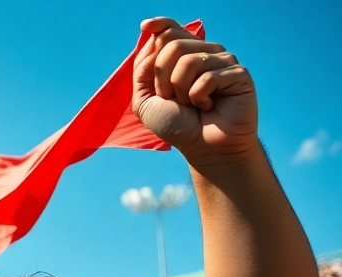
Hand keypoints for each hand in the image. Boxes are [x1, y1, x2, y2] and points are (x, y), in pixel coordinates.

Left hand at [132, 18, 256, 162]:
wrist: (203, 148)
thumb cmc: (178, 125)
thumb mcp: (146, 101)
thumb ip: (142, 72)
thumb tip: (152, 40)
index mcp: (185, 57)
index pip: (172, 31)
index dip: (160, 25)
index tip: (146, 26)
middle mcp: (205, 54)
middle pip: (173, 44)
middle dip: (162, 77)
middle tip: (173, 98)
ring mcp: (223, 61)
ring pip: (188, 61)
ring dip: (180, 90)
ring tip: (193, 104)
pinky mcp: (238, 73)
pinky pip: (206, 78)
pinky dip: (199, 97)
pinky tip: (209, 106)